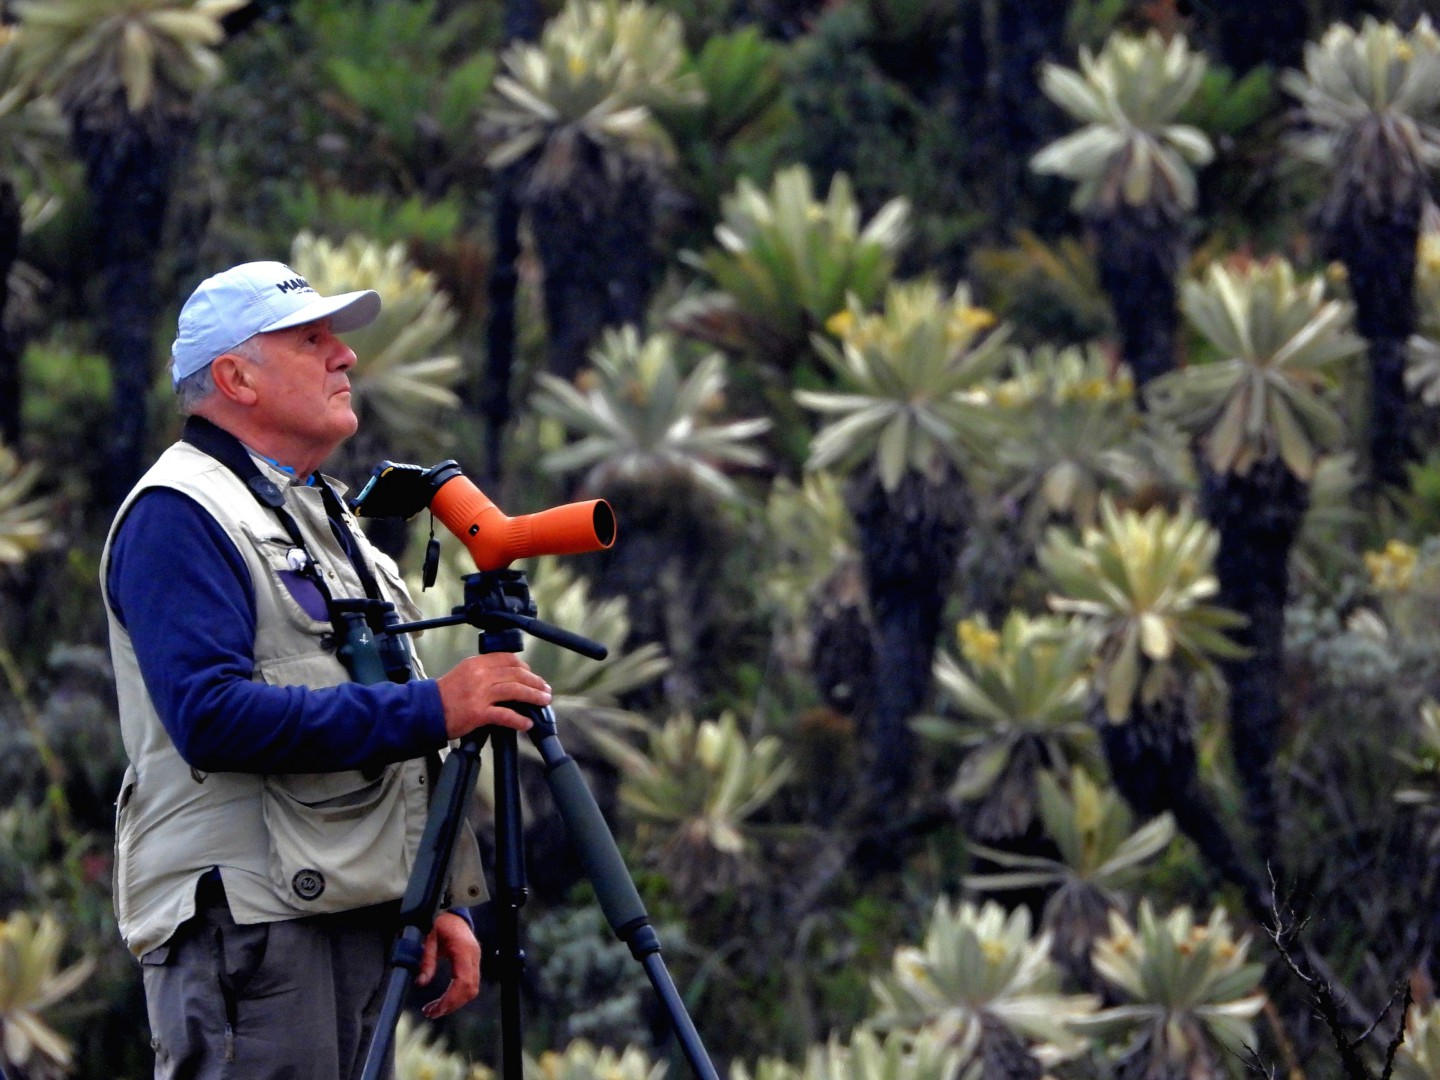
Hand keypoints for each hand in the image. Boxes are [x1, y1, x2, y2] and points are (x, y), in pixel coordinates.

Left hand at [417, 911, 481, 1018]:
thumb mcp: (429, 938)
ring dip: (455, 1002)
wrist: (453, 911)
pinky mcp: (473, 962)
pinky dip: (459, 995)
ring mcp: (476, 960)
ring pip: (472, 989)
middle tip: (431, 1012)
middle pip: (470, 989)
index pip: (462, 981)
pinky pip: (471, 983)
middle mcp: (473, 957)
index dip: (450, 999)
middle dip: (451, 1005)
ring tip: (435, 1009)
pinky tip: (445, 999)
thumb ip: (426, 960)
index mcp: (463, 950)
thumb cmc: (441, 922)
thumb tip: (421, 983)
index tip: (435, 1009)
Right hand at [434, 652, 550, 738]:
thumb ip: (484, 672)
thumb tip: (508, 677)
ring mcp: (480, 694)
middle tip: (545, 689)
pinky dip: (519, 720)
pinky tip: (527, 724)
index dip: (525, 667)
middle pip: (516, 674)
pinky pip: (505, 715)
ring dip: (533, 696)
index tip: (532, 675)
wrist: (426, 710)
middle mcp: (481, 675)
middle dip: (535, 682)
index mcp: (477, 663)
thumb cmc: (445, 693)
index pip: (508, 659)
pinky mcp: (479, 713)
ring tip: (544, 702)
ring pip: (515, 690)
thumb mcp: (464, 673)